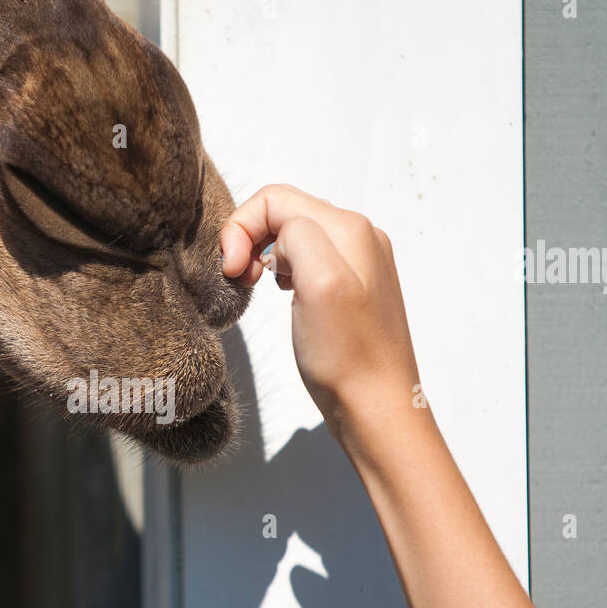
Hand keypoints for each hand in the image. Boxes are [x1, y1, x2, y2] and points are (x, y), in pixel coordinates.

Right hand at [220, 184, 421, 444]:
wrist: (375, 408)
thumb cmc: (347, 356)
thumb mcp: (319, 283)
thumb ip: (297, 236)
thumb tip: (279, 237)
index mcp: (349, 228)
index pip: (276, 199)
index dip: (241, 227)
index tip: (231, 270)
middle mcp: (358, 237)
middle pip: (284, 212)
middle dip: (249, 239)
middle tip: (237, 280)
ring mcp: (357, 264)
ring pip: (293, 237)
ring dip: (263, 255)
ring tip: (254, 288)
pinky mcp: (350, 289)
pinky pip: (306, 261)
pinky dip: (281, 271)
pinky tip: (281, 296)